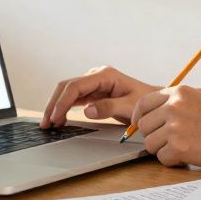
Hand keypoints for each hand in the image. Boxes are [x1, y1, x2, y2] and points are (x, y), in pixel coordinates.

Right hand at [40, 66, 156, 127]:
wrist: (155, 101)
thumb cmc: (145, 102)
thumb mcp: (130, 106)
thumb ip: (109, 107)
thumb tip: (87, 110)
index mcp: (105, 75)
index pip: (76, 86)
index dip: (63, 102)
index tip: (55, 117)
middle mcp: (96, 75)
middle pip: (66, 87)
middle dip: (54, 104)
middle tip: (46, 123)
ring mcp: (93, 83)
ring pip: (67, 92)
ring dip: (56, 106)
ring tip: (49, 124)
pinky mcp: (93, 91)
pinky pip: (73, 98)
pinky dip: (64, 108)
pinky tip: (59, 120)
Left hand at [131, 85, 200, 169]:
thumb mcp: (200, 101)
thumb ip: (174, 106)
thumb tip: (144, 121)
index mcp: (179, 92)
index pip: (143, 104)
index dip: (140, 118)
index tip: (143, 127)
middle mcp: (174, 106)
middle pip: (144, 126)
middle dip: (154, 136)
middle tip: (173, 142)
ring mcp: (175, 127)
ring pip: (151, 144)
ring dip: (164, 150)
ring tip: (186, 148)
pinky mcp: (180, 148)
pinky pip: (162, 159)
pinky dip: (174, 161)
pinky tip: (191, 156)